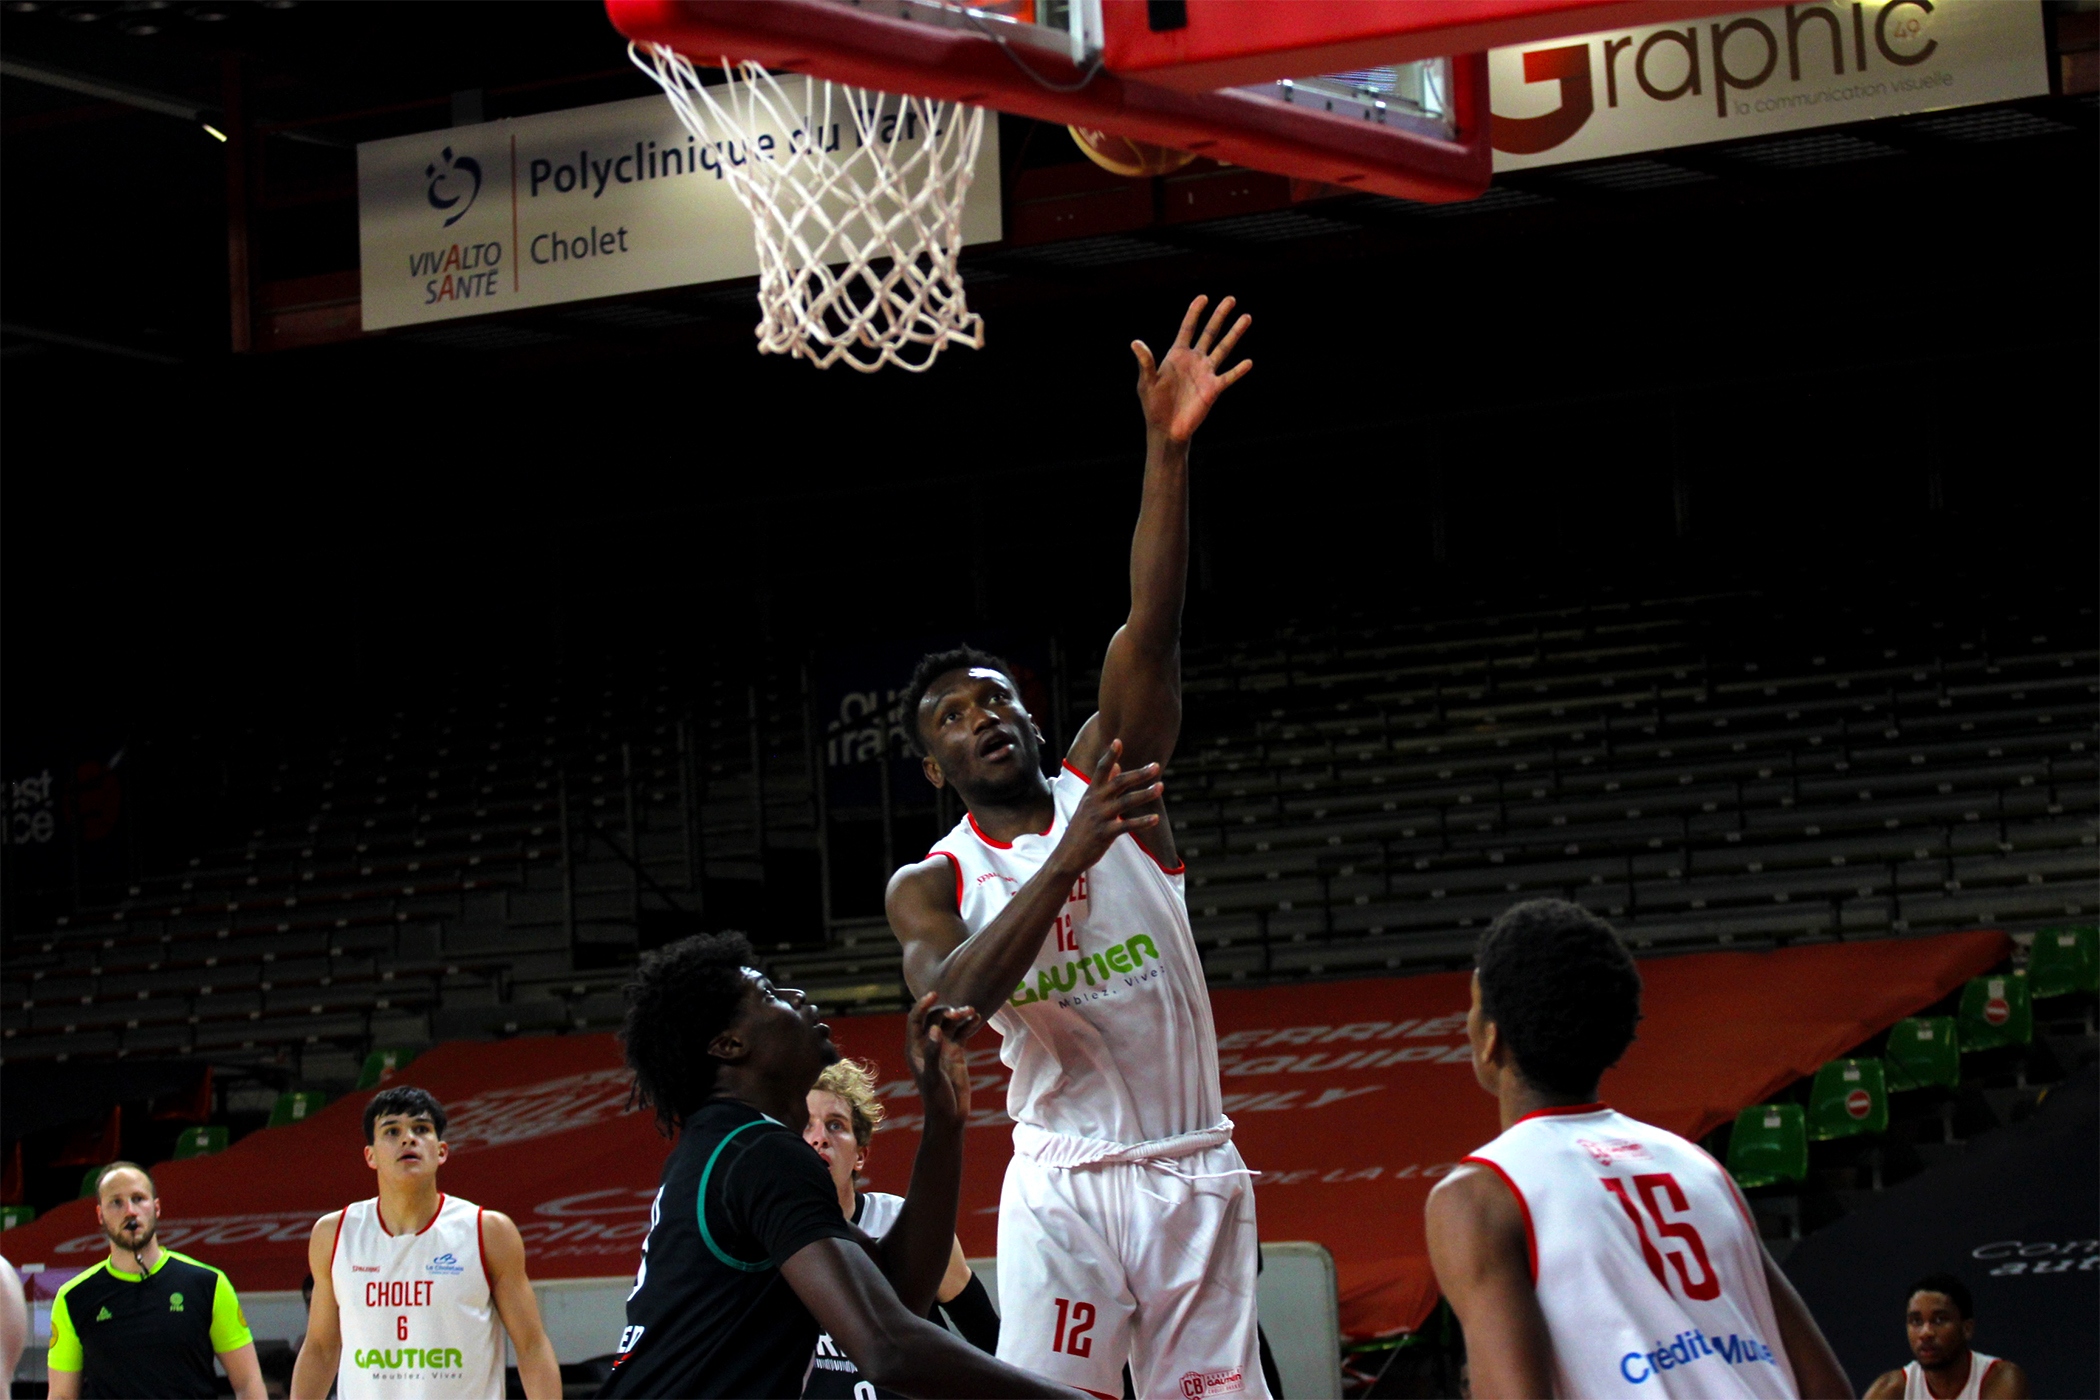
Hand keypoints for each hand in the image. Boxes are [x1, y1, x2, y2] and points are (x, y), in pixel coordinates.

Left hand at [905, 990, 980, 1128]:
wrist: (949, 1115)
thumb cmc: (935, 1098)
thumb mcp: (933, 1076)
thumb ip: (933, 1053)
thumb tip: (936, 1030)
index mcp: (914, 1048)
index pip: (916, 1019)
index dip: (923, 1005)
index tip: (934, 994)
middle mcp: (927, 1044)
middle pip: (935, 1018)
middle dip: (946, 1011)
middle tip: (960, 1013)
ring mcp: (943, 1047)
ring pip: (950, 1023)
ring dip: (960, 1015)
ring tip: (972, 1012)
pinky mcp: (956, 1052)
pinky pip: (962, 1032)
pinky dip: (969, 1024)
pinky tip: (977, 1018)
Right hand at [1055, 739, 1161, 874]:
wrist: (1067, 855)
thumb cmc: (1081, 828)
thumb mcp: (1088, 804)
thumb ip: (1104, 784)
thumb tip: (1118, 765)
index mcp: (1091, 793)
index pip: (1101, 770)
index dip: (1109, 756)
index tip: (1118, 741)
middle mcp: (1094, 802)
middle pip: (1118, 783)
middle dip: (1138, 774)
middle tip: (1156, 766)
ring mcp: (1099, 817)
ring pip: (1125, 802)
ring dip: (1145, 794)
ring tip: (1161, 787)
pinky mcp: (1104, 834)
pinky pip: (1126, 826)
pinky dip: (1142, 822)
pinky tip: (1156, 819)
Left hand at [1132, 294, 1251, 442]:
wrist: (1166, 428)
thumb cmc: (1153, 405)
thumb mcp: (1146, 382)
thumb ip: (1146, 362)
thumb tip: (1135, 343)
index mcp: (1177, 355)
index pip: (1188, 328)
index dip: (1195, 312)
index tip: (1203, 297)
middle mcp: (1194, 360)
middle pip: (1210, 333)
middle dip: (1220, 316)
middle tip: (1231, 299)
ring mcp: (1205, 373)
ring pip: (1223, 348)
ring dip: (1235, 333)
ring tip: (1246, 317)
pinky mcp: (1213, 389)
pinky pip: (1228, 376)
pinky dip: (1238, 370)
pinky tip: (1249, 362)